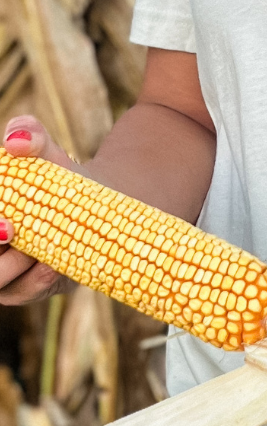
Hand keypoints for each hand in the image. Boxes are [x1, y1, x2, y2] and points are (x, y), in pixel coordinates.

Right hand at [0, 116, 78, 304]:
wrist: (99, 203)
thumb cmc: (57, 173)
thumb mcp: (45, 148)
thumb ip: (29, 133)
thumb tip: (16, 141)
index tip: (4, 221)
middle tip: (13, 228)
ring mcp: (1, 272)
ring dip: (15, 264)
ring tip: (41, 246)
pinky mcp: (26, 289)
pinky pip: (22, 292)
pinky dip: (37, 279)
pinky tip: (53, 264)